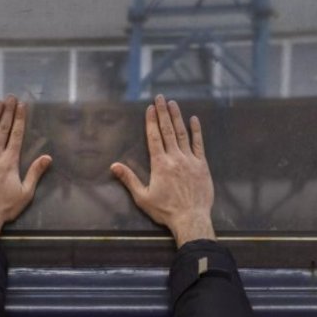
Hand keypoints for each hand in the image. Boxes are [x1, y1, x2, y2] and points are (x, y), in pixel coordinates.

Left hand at [0, 95, 51, 237]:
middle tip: (10, 97)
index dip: (19, 119)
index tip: (21, 105)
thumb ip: (35, 173)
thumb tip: (48, 157)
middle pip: (2, 129)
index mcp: (10, 161)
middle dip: (7, 112)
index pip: (16, 135)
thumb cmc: (5, 207)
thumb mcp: (26, 193)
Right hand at [111, 95, 215, 247]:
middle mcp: (175, 157)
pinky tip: (194, 120)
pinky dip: (196, 131)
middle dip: (163, 113)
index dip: (151, 121)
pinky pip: (199, 144)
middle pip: (167, 130)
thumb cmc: (166, 211)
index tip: (150, 108)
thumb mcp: (142, 197)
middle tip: (160, 97)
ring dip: (177, 117)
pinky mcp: (202, 165)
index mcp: (160, 164)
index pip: (154, 137)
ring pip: (182, 133)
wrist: (191, 219)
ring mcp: (190, 160)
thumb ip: (129, 179)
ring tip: (173, 103)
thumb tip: (114, 166)